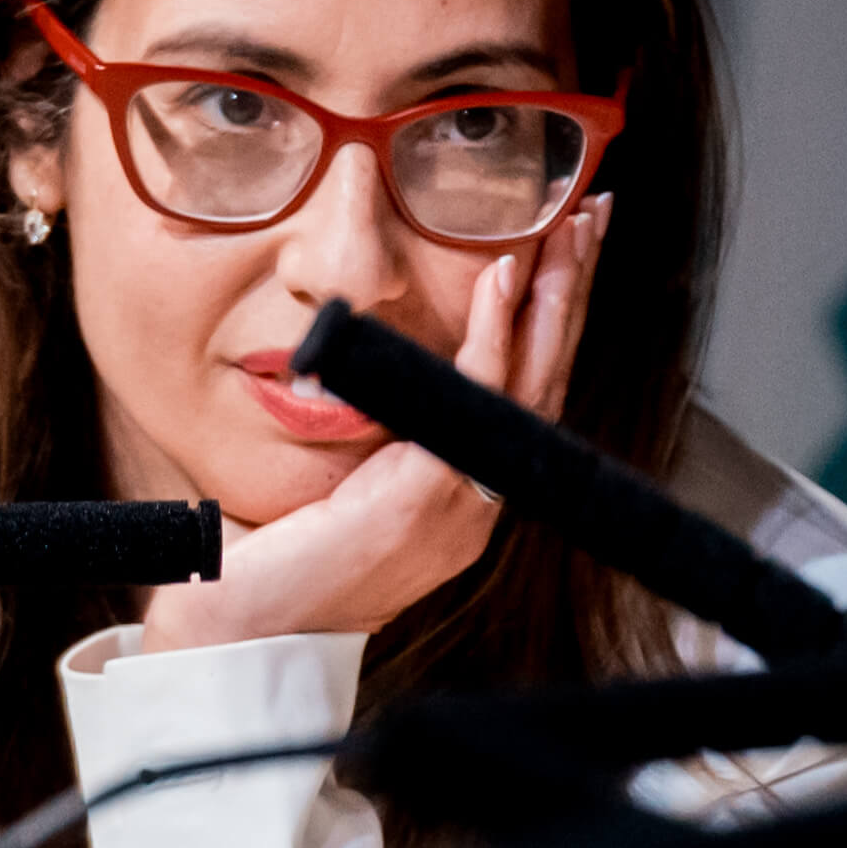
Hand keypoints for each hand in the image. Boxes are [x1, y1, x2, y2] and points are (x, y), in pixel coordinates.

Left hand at [153, 199, 602, 651]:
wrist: (249, 631)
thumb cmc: (278, 563)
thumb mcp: (339, 481)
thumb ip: (373, 431)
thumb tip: (354, 359)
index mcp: (465, 493)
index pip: (526, 389)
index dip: (551, 319)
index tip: (565, 251)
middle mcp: (482, 496)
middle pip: (549, 373)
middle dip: (577, 289)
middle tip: (597, 216)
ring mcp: (467, 498)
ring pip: (534, 377)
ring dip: (557, 295)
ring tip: (574, 229)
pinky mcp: (434, 492)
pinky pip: (483, 394)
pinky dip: (499, 330)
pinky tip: (507, 276)